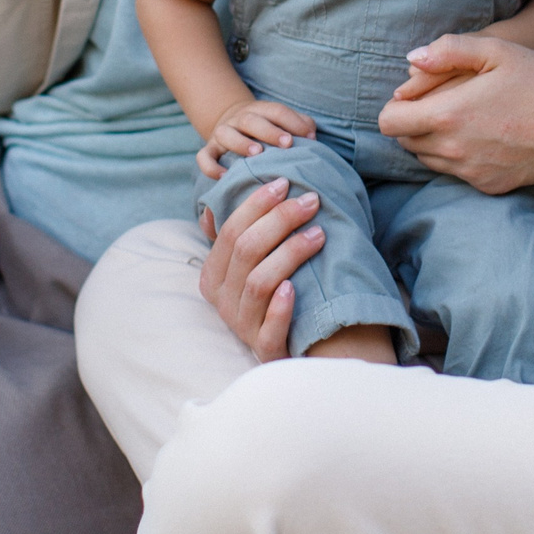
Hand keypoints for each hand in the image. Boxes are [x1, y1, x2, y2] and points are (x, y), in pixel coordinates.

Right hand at [194, 175, 325, 360]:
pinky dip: (280, 307)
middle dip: (279, 220)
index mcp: (214, 277)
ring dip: (289, 253)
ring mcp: (243, 327)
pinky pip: (270, 329)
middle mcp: (223, 302)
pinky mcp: (266, 350)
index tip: (285, 183)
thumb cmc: (276, 295)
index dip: (256, 204)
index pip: (229, 232)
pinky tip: (295, 287)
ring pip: (259, 282)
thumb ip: (242, 235)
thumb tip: (232, 196)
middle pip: (246, 251)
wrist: (300, 347)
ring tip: (319, 234)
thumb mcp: (253, 265)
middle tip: (311, 201)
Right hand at [196, 97, 317, 178]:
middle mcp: (239, 119)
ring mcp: (222, 133)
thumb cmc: (267, 130)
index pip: (276, 111)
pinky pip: (204, 157)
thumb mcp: (282, 122)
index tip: (309, 136)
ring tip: (257, 154)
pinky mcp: (209, 149)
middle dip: (270, 131)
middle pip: (251, 120)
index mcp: (260, 110)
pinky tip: (224, 177)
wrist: (233, 125)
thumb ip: (300, 126)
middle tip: (287, 144)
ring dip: (241, 143)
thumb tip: (312, 136)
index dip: (292, 122)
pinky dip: (211, 167)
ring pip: (226, 134)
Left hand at [379, 34, 533, 194]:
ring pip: (428, 160)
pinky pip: (456, 174)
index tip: (417, 96)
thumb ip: (448, 50)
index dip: (397, 107)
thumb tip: (412, 59)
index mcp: (447, 115)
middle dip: (414, 123)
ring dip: (434, 142)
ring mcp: (469, 172)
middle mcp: (452, 149)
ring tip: (464, 121)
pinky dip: (460, 158)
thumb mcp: (496, 50)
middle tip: (442, 105)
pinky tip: (483, 139)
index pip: (388, 122)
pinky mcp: (487, 186)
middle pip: (405, 142)